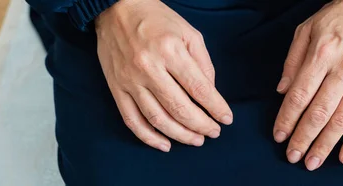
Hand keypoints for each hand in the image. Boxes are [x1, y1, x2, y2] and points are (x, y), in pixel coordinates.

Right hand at [95, 0, 232, 151]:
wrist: (116, 9)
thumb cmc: (157, 19)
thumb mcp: (189, 33)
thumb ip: (203, 64)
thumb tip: (210, 93)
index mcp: (170, 51)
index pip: (199, 88)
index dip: (215, 107)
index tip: (226, 119)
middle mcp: (149, 67)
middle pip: (179, 108)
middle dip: (201, 125)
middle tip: (214, 132)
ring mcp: (130, 80)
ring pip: (157, 118)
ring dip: (180, 135)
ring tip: (196, 140)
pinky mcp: (116, 88)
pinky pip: (132, 120)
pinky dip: (148, 137)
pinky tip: (165, 145)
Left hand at [273, 0, 342, 170]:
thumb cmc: (339, 16)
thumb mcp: (306, 29)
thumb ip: (292, 61)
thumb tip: (281, 91)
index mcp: (321, 54)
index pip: (299, 95)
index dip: (287, 119)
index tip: (279, 136)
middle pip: (319, 113)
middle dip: (303, 138)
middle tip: (292, 156)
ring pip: (342, 120)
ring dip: (325, 145)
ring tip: (312, 162)